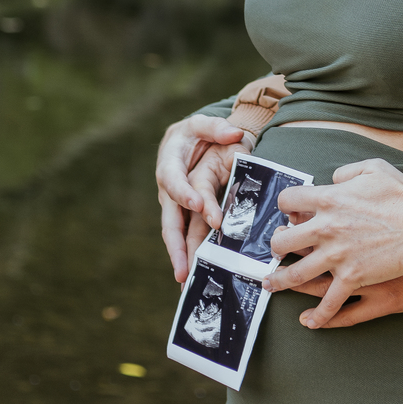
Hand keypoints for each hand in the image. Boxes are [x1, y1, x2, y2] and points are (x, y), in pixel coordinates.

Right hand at [156, 113, 249, 282]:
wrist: (185, 142)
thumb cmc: (196, 133)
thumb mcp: (203, 124)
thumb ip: (217, 128)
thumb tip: (234, 133)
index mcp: (170, 163)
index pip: (174, 180)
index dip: (184, 193)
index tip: (198, 205)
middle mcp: (168, 189)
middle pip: (169, 218)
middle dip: (176, 243)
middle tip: (183, 266)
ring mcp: (173, 205)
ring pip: (174, 233)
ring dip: (179, 256)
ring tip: (185, 279)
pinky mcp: (181, 214)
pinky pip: (183, 235)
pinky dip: (186, 253)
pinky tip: (192, 273)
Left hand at [264, 158, 402, 325]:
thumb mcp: (375, 169)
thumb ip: (347, 171)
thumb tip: (332, 180)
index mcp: (330, 199)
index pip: (289, 201)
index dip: (285, 206)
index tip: (288, 213)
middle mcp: (327, 228)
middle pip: (284, 241)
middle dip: (276, 245)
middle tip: (277, 249)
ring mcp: (338, 256)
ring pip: (297, 274)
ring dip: (281, 280)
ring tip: (273, 283)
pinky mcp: (353, 279)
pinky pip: (330, 302)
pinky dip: (318, 315)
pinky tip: (309, 320)